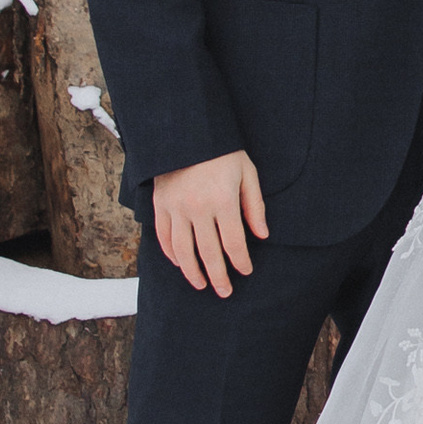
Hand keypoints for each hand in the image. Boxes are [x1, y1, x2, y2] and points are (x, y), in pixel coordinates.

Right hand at [153, 149, 267, 295]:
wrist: (186, 131)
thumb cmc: (222, 151)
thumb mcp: (246, 172)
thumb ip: (254, 205)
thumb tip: (262, 235)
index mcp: (222, 200)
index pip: (233, 242)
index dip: (240, 261)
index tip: (245, 271)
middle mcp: (197, 208)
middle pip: (208, 253)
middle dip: (219, 276)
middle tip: (225, 292)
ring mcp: (175, 208)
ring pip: (183, 251)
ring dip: (192, 272)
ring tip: (201, 284)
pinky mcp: (160, 205)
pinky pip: (164, 237)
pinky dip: (171, 253)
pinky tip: (180, 263)